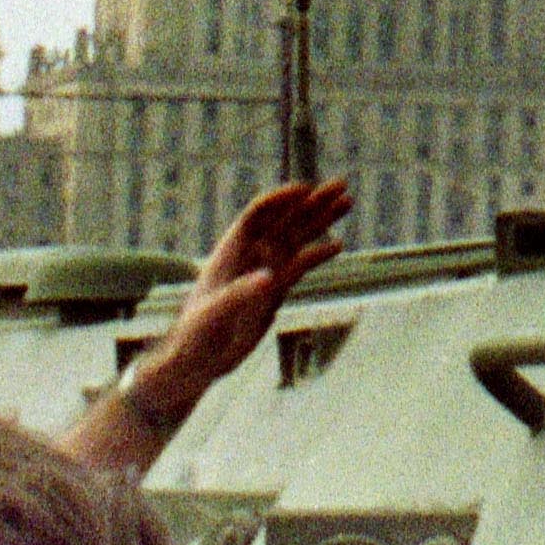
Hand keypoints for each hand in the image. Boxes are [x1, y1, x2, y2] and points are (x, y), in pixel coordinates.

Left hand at [129, 178, 350, 418]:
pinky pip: (301, 264)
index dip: (281, 200)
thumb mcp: (216, 313)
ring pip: (297, 237)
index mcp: (232, 251)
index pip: (258, 215)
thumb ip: (241, 294)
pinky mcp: (275, 289)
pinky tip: (338, 244)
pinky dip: (319, 252)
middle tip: (341, 185)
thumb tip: (269, 278)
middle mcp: (250, 254)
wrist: (199, 360)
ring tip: (347, 202)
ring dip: (320, 219)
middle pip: (285, 219)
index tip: (306, 190)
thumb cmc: (196, 333)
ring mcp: (265, 270)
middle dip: (312, 202)